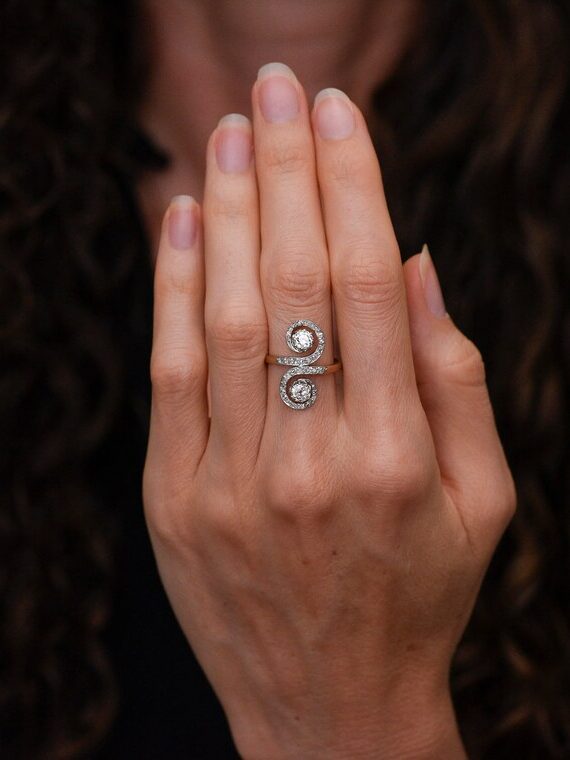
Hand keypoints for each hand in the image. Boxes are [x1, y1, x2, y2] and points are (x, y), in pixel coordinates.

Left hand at [143, 63, 514, 758]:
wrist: (332, 707)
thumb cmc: (421, 596)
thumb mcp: (482, 499)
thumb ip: (455, 378)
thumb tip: (410, 263)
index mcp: (398, 457)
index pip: (364, 285)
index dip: (350, 184)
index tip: (337, 113)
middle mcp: (311, 462)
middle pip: (290, 281)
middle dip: (283, 171)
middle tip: (274, 89)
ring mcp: (232, 483)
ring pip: (224, 315)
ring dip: (224, 212)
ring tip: (226, 132)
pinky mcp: (175, 500)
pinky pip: (172, 372)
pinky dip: (173, 286)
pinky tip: (179, 218)